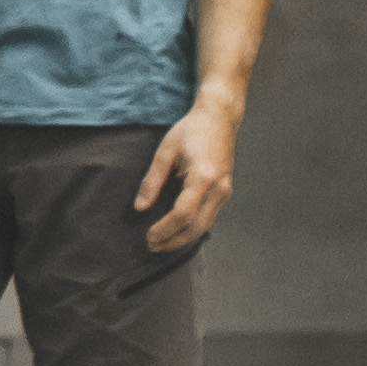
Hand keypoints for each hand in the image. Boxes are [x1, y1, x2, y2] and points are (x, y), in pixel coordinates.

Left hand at [134, 98, 240, 253]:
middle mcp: (218, 188)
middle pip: (196, 227)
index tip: (148, 236)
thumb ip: (152, 181)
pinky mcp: (225, 192)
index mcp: (203, 177)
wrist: (219, 119)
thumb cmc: (191, 130)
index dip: (165, 229)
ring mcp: (225, 191)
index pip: (183, 214)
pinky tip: (177, 231)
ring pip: (205, 226)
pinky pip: (210, 217)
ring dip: (183, 238)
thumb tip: (140, 207)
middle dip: (173, 240)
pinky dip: (193, 229)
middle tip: (152, 246)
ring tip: (161, 243)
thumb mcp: (165, 151)